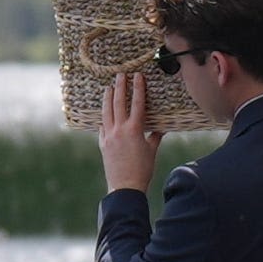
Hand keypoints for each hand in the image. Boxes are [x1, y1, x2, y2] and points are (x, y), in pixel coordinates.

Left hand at [99, 70, 163, 194]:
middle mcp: (119, 130)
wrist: (125, 187)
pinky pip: (102, 126)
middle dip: (120, 87)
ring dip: (108, 98)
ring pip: (107, 111)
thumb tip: (160, 128)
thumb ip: (155, 136)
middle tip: (120, 75)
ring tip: (108, 87)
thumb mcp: (152, 151)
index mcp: (134, 130)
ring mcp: (109, 136)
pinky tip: (104, 112)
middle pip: (118, 102)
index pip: (137, 103)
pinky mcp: (102, 143)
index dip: (138, 88)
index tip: (137, 76)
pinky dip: (104, 117)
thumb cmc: (142, 170)